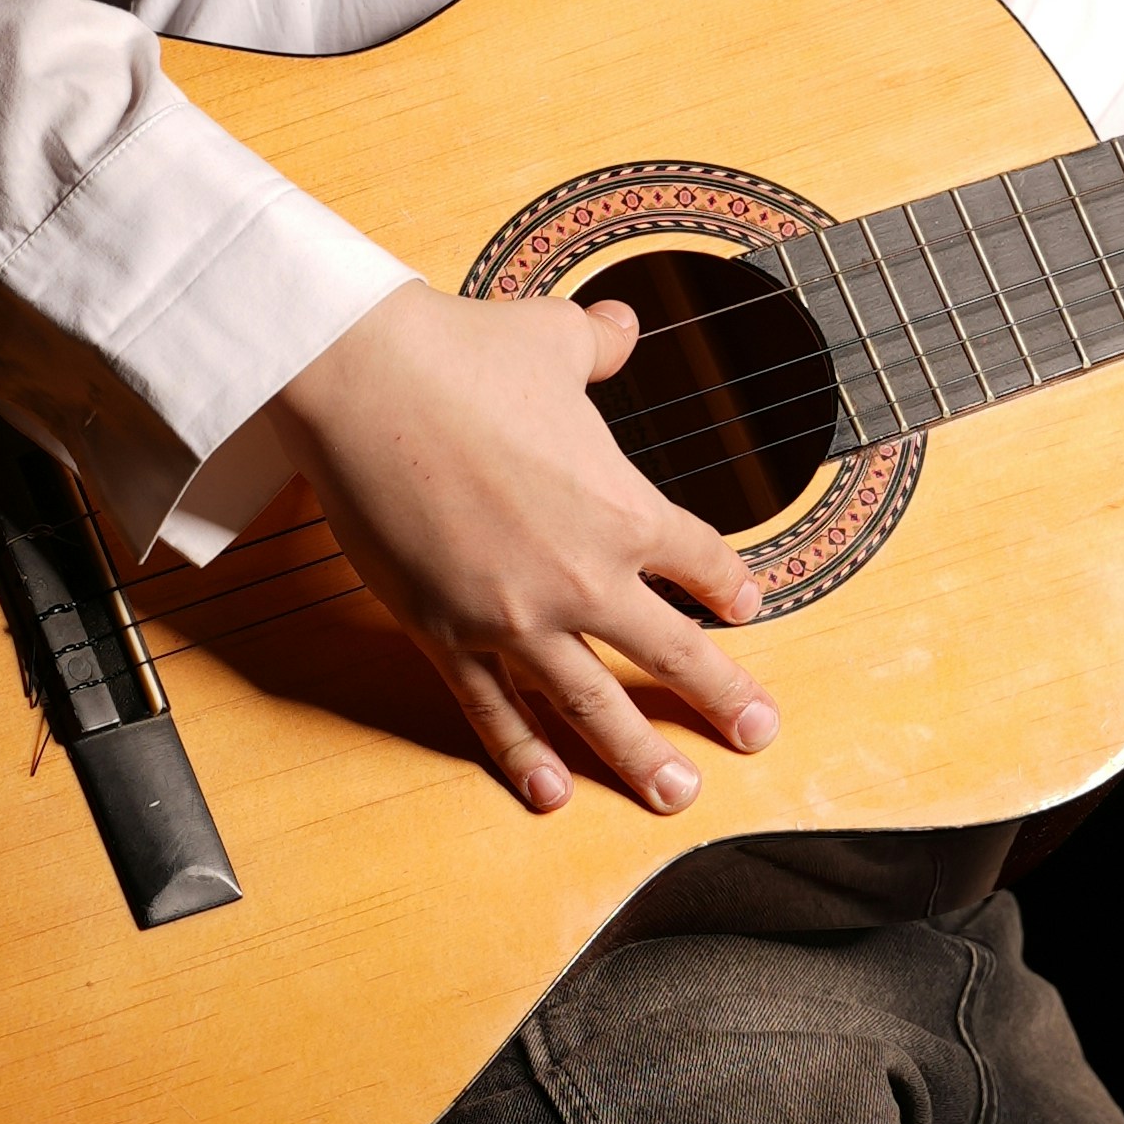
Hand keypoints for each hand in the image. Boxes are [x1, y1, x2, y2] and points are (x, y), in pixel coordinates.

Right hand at [277, 281, 777, 818]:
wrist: (366, 379)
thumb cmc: (462, 353)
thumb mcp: (552, 337)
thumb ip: (599, 345)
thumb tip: (620, 327)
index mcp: (624, 507)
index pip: (699, 561)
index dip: (729, 586)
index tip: (747, 608)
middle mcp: (582, 575)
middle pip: (671, 653)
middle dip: (721, 699)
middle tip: (758, 735)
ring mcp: (514, 616)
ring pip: (592, 704)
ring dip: (638, 756)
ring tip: (676, 796)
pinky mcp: (445, 635)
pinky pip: (493, 710)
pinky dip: (524, 754)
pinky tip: (553, 792)